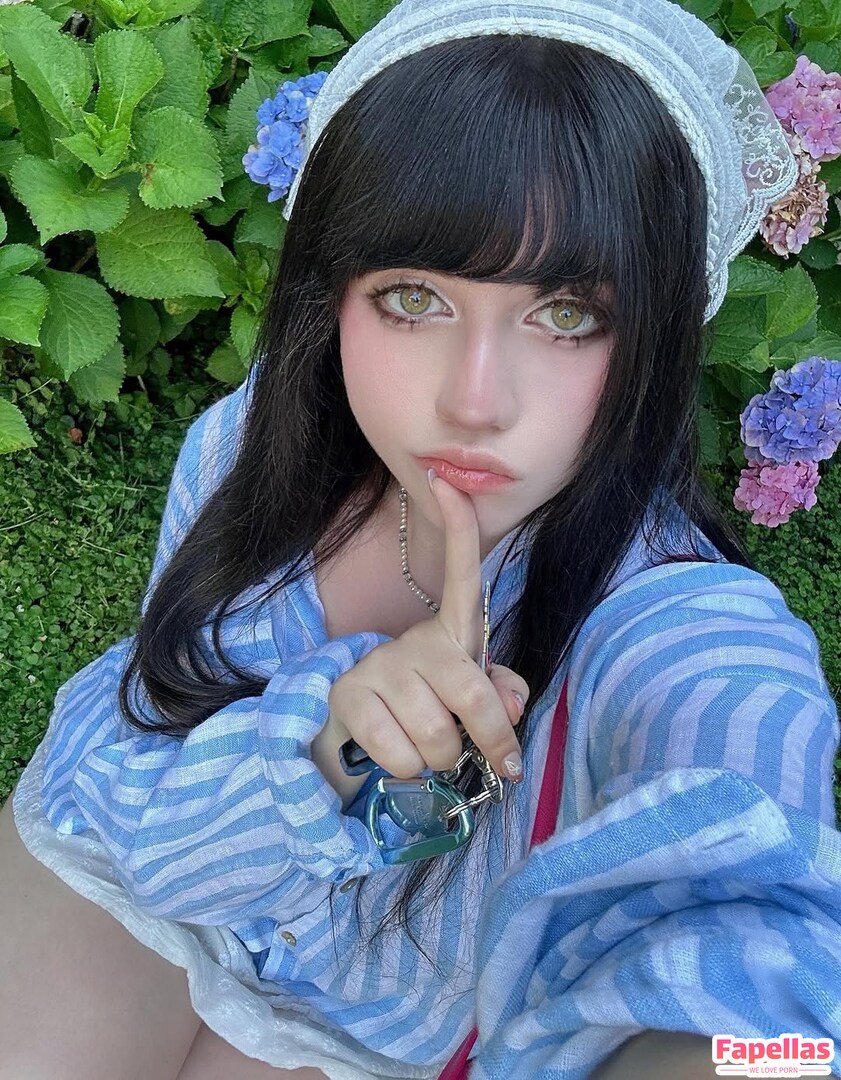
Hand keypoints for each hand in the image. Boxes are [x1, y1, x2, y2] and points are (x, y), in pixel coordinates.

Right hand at [327, 470, 529, 781]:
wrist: (359, 740)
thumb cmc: (429, 711)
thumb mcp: (469, 700)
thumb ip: (500, 695)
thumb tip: (512, 703)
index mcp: (450, 631)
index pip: (460, 573)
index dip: (459, 530)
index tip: (449, 484)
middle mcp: (414, 639)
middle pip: (472, 689)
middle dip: (492, 737)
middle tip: (499, 760)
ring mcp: (377, 665)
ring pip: (437, 734)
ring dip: (444, 758)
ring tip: (430, 748)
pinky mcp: (348, 697)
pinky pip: (401, 754)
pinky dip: (410, 769)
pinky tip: (398, 754)